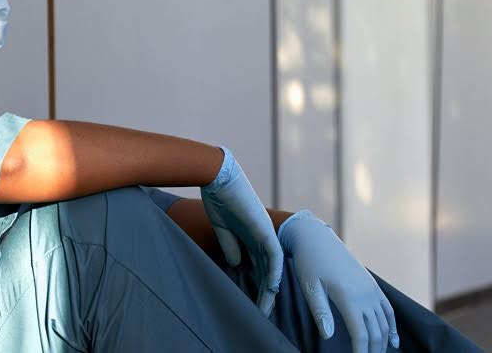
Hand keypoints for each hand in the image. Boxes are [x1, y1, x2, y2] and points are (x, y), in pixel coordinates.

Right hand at [200, 145, 283, 316]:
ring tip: (265, 309)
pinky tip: (271, 288)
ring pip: (272, 268)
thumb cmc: (218, 197)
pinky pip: (273, 256)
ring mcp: (265, 233)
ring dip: (269, 289)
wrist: (218, 177)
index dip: (254, 285)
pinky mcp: (265, 230)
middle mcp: (262, 237)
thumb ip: (231, 245)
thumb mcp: (223, 228)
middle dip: (263, 293)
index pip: (256, 266)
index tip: (250, 303)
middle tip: (260, 314)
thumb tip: (237, 264)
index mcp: (251, 236)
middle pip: (266, 270)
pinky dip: (273, 273)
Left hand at [278, 209, 398, 352]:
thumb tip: (329, 336)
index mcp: (348, 296)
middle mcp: (365, 294)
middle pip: (375, 332)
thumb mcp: (310, 287)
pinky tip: (393, 341)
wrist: (317, 238)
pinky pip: (388, 309)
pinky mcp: (372, 285)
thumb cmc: (309, 263)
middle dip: (373, 351)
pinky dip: (392, 327)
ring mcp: (371, 289)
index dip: (361, 352)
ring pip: (384, 323)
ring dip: (382, 343)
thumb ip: (321, 312)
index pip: (360, 334)